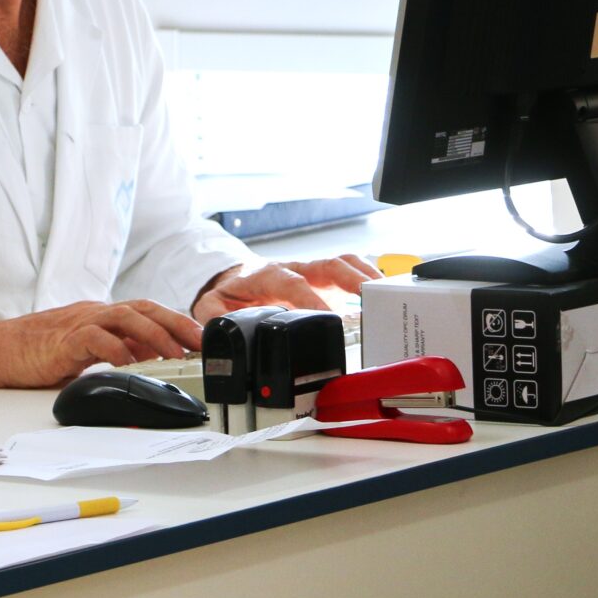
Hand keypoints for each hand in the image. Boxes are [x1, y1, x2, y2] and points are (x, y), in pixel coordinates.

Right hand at [0, 301, 202, 388]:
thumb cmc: (38, 352)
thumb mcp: (85, 353)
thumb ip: (114, 354)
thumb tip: (147, 367)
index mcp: (102, 316)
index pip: (147, 312)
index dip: (176, 322)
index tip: (201, 339)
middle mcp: (95, 313)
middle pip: (144, 309)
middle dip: (176, 324)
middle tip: (200, 342)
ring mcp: (80, 323)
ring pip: (125, 318)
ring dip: (154, 335)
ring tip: (174, 353)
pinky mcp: (63, 339)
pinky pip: (94, 338)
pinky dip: (115, 348)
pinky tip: (129, 362)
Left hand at [191, 254, 382, 322]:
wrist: (237, 277)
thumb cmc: (231, 292)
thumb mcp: (211, 304)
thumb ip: (210, 317)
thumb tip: (211, 334)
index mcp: (269, 275)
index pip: (293, 283)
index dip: (311, 298)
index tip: (327, 315)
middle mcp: (295, 268)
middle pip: (328, 264)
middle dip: (351, 279)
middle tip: (371, 298)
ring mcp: (313, 270)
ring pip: (344, 263)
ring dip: (365, 276)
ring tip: (387, 295)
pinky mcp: (324, 277)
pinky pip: (350, 269)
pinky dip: (367, 277)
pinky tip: (384, 293)